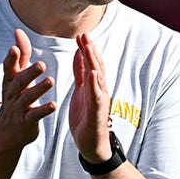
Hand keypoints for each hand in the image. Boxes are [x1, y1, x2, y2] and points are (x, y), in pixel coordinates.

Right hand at [0, 29, 56, 149]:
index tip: (14, 47)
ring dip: (38, 89)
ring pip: (27, 98)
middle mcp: (12, 94)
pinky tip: (53, 105)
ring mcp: (18, 109)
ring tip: (50, 81)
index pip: (9, 68)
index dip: (11, 58)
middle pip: (19, 82)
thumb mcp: (15, 78)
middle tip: (41, 64)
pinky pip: (34, 115)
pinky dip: (43, 110)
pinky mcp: (26, 122)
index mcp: (10, 82)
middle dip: (29, 73)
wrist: (7, 133)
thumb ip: (20, 56)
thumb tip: (18, 31)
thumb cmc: (14, 99)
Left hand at [69, 33, 111, 162]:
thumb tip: (79, 53)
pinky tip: (92, 74)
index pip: (92, 63)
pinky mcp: (98, 113)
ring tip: (88, 48)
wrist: (91, 144)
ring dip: (93, 62)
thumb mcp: (80, 91)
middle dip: (90, 50)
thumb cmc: (86, 118)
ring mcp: (100, 101)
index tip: (81, 34)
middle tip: (84, 35)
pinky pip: (97, 97)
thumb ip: (80, 73)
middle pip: (96, 66)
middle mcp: (100, 91)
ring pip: (98, 78)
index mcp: (94, 86)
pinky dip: (95, 85)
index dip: (87, 48)